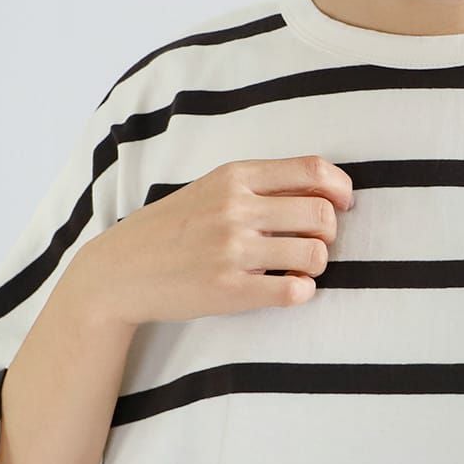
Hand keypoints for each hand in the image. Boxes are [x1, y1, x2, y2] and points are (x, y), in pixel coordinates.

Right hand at [71, 154, 354, 326]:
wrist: (120, 271)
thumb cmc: (173, 229)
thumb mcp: (210, 189)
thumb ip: (259, 185)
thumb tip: (324, 191)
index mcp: (235, 176)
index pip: (312, 171)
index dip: (341, 190)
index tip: (343, 205)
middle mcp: (235, 208)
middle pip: (322, 215)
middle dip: (330, 233)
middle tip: (315, 244)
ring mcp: (232, 250)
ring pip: (315, 254)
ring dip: (317, 265)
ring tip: (298, 268)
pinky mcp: (230, 289)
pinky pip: (295, 290)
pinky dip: (303, 292)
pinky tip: (289, 289)